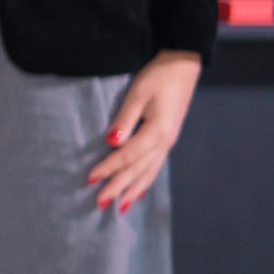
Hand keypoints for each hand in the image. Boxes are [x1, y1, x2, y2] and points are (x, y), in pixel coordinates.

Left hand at [88, 49, 200, 212]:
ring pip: (148, 172)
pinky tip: (138, 191)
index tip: (90, 179)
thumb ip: (125, 118)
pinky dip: (146, 181)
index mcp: (156, 131)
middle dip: (118, 187)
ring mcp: (168, 142)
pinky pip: (155, 166)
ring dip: (132, 190)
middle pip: (138, 170)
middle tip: (100, 204)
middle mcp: (164, 142)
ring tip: (119, 207)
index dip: (108, 168)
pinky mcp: (167, 138)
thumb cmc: (158, 77)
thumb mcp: (138, 93)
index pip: (127, 156)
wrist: (183, 67)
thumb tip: (112, 142)